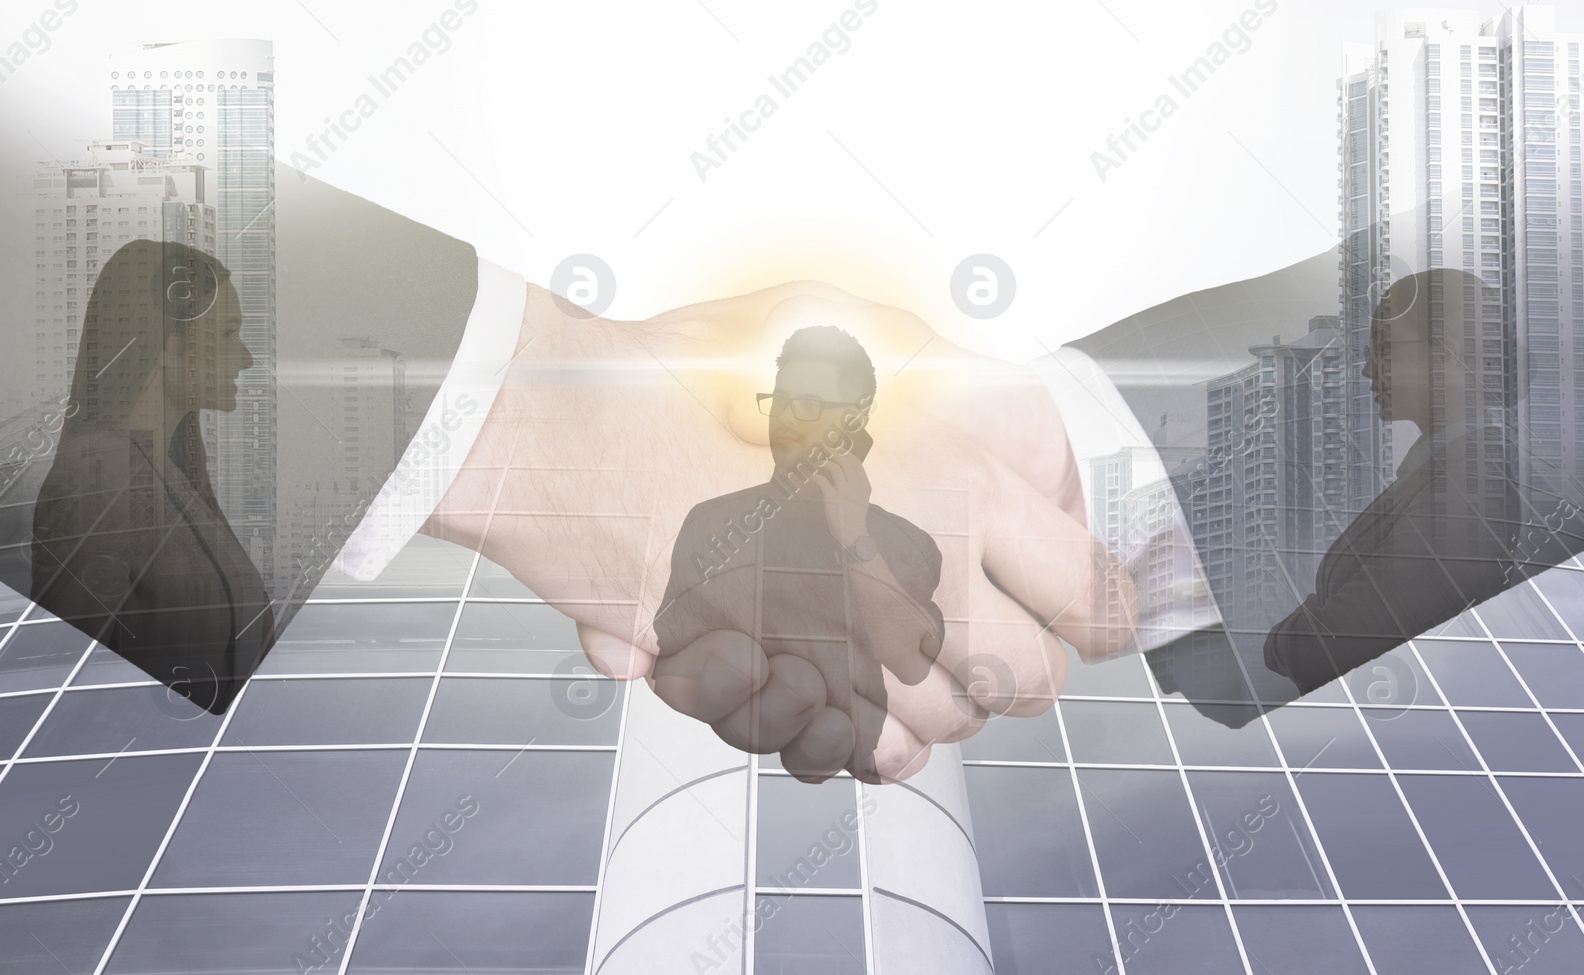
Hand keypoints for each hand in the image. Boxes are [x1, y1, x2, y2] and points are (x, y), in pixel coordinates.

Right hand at [423, 281, 1137, 781]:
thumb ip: (944, 376)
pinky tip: (840, 684)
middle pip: (1041, 673)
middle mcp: (933, 553)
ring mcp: (858, 633)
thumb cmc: (689, 371)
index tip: (1062, 599)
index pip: (1096, 581)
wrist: (566, 433)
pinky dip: (869, 735)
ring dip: (934, 697)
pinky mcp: (784, 685)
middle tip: (975, 630)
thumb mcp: (843, 324)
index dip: (1083, 600)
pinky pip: (874, 755)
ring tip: (883, 642)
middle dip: (1016, 661)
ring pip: (956, 725)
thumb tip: (1007, 442)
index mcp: (970, 458)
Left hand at [815, 451, 870, 546]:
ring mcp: (845, 492)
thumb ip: (857, 484)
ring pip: (834, 468)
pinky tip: (812, 476)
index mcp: (864, 485)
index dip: (845, 452)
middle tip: (824, 448)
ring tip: (817, 462)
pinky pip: (822, 481)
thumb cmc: (855, 517)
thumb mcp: (861, 498)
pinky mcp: (832, 498)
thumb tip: (845, 470)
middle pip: (845, 462)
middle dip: (834, 452)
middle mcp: (856, 486)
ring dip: (824, 462)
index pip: (856, 462)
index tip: (837, 448)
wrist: (853, 534)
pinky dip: (816, 476)